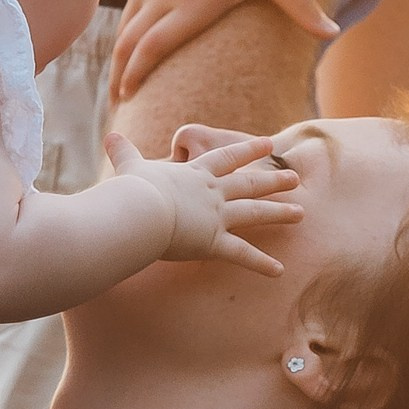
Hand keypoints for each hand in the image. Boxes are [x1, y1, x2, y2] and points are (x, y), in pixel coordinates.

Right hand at [100, 122, 301, 273]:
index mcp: (195, 174)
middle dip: (272, 181)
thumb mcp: (130, 168)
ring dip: (279, 213)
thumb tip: (108, 138)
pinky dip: (261, 264)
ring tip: (301, 213)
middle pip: (249, 184)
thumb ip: (124, 154)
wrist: (140, 210)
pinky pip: (242, 255)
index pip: (226, 158)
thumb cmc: (134, 191)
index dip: (247, 150)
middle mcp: (212, 193)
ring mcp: (216, 217)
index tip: (268, 143)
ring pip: (254, 213)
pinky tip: (279, 271)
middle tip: (294, 178)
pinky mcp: (214, 242)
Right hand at [113, 0, 339, 100]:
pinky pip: (126, 13)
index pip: (154, 47)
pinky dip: (121, 38)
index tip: (130, 99)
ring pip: (123, 31)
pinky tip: (122, 55)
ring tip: (116, 89)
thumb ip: (303, 6)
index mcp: (194, 4)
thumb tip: (333, 33)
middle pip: (131, 46)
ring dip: (117, 62)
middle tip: (118, 110)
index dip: (138, 75)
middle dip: (121, 80)